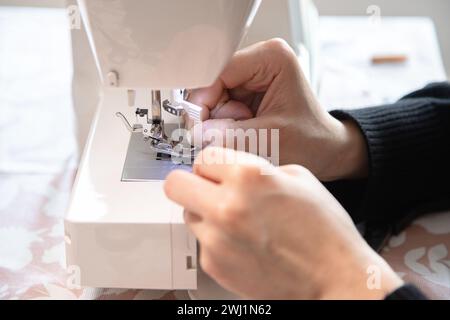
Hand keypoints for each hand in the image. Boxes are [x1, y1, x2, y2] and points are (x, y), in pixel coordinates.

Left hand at [164, 147, 402, 298]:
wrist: (334, 277)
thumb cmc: (323, 229)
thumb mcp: (297, 177)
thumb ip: (255, 168)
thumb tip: (228, 170)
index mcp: (247, 176)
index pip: (202, 157)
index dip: (213, 164)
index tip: (218, 171)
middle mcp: (225, 207)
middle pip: (175, 185)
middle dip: (190, 183)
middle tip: (208, 189)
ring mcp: (216, 240)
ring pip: (188, 214)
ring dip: (206, 212)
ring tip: (237, 220)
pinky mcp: (214, 265)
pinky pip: (203, 242)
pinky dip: (217, 240)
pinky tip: (244, 243)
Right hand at [187, 38, 367, 180]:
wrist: (324, 151)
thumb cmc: (311, 141)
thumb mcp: (271, 139)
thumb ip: (231, 136)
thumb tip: (198, 134)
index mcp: (271, 58)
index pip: (219, 71)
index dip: (204, 99)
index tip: (200, 126)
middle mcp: (259, 60)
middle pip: (212, 84)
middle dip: (215, 113)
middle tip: (235, 132)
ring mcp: (251, 76)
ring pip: (213, 98)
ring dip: (221, 121)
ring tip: (248, 132)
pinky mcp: (246, 91)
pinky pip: (219, 107)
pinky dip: (225, 124)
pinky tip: (245, 131)